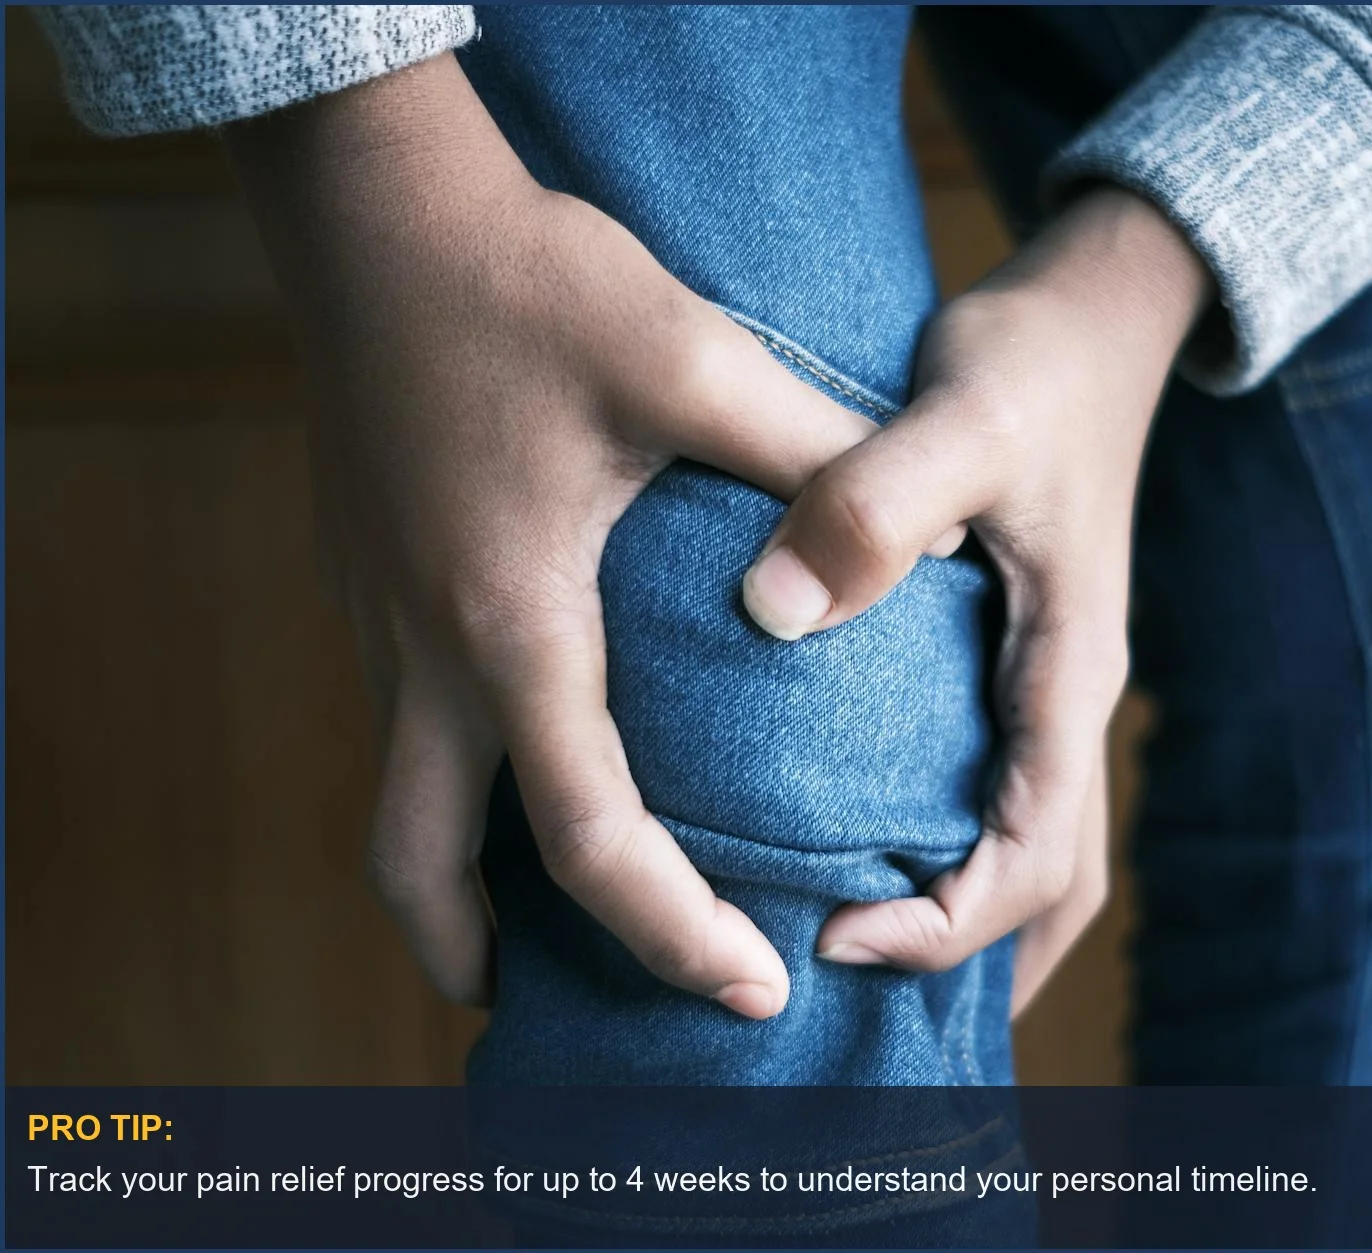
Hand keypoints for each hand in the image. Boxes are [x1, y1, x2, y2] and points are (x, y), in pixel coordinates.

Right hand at [224, 53, 876, 1016]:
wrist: (375, 208)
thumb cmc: (532, 282)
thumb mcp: (692, 361)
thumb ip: (812, 458)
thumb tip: (928, 534)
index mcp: (513, 626)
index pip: (591, 837)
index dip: (674, 934)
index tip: (753, 991)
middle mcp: (424, 649)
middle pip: (414, 868)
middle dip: (481, 956)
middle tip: (554, 998)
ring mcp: (374, 617)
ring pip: (394, 799)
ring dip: (456, 875)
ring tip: (536, 905)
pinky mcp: (362, 576)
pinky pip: (399, 721)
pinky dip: (453, 779)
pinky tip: (521, 746)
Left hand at [741, 187, 1212, 989]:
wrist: (1097, 310)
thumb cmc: (1036, 360)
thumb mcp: (959, 417)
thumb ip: (874, 505)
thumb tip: (775, 613)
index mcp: (1068, 672)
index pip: (1034, 854)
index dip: (942, 924)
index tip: (832, 935)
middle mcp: (1069, 697)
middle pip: (1051, 884)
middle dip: (959, 953)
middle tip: (833, 973)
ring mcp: (1050, 682)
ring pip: (1038, 846)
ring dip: (972, 921)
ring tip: (864, 961)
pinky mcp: (1020, 656)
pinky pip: (1004, 788)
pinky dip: (959, 851)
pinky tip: (876, 848)